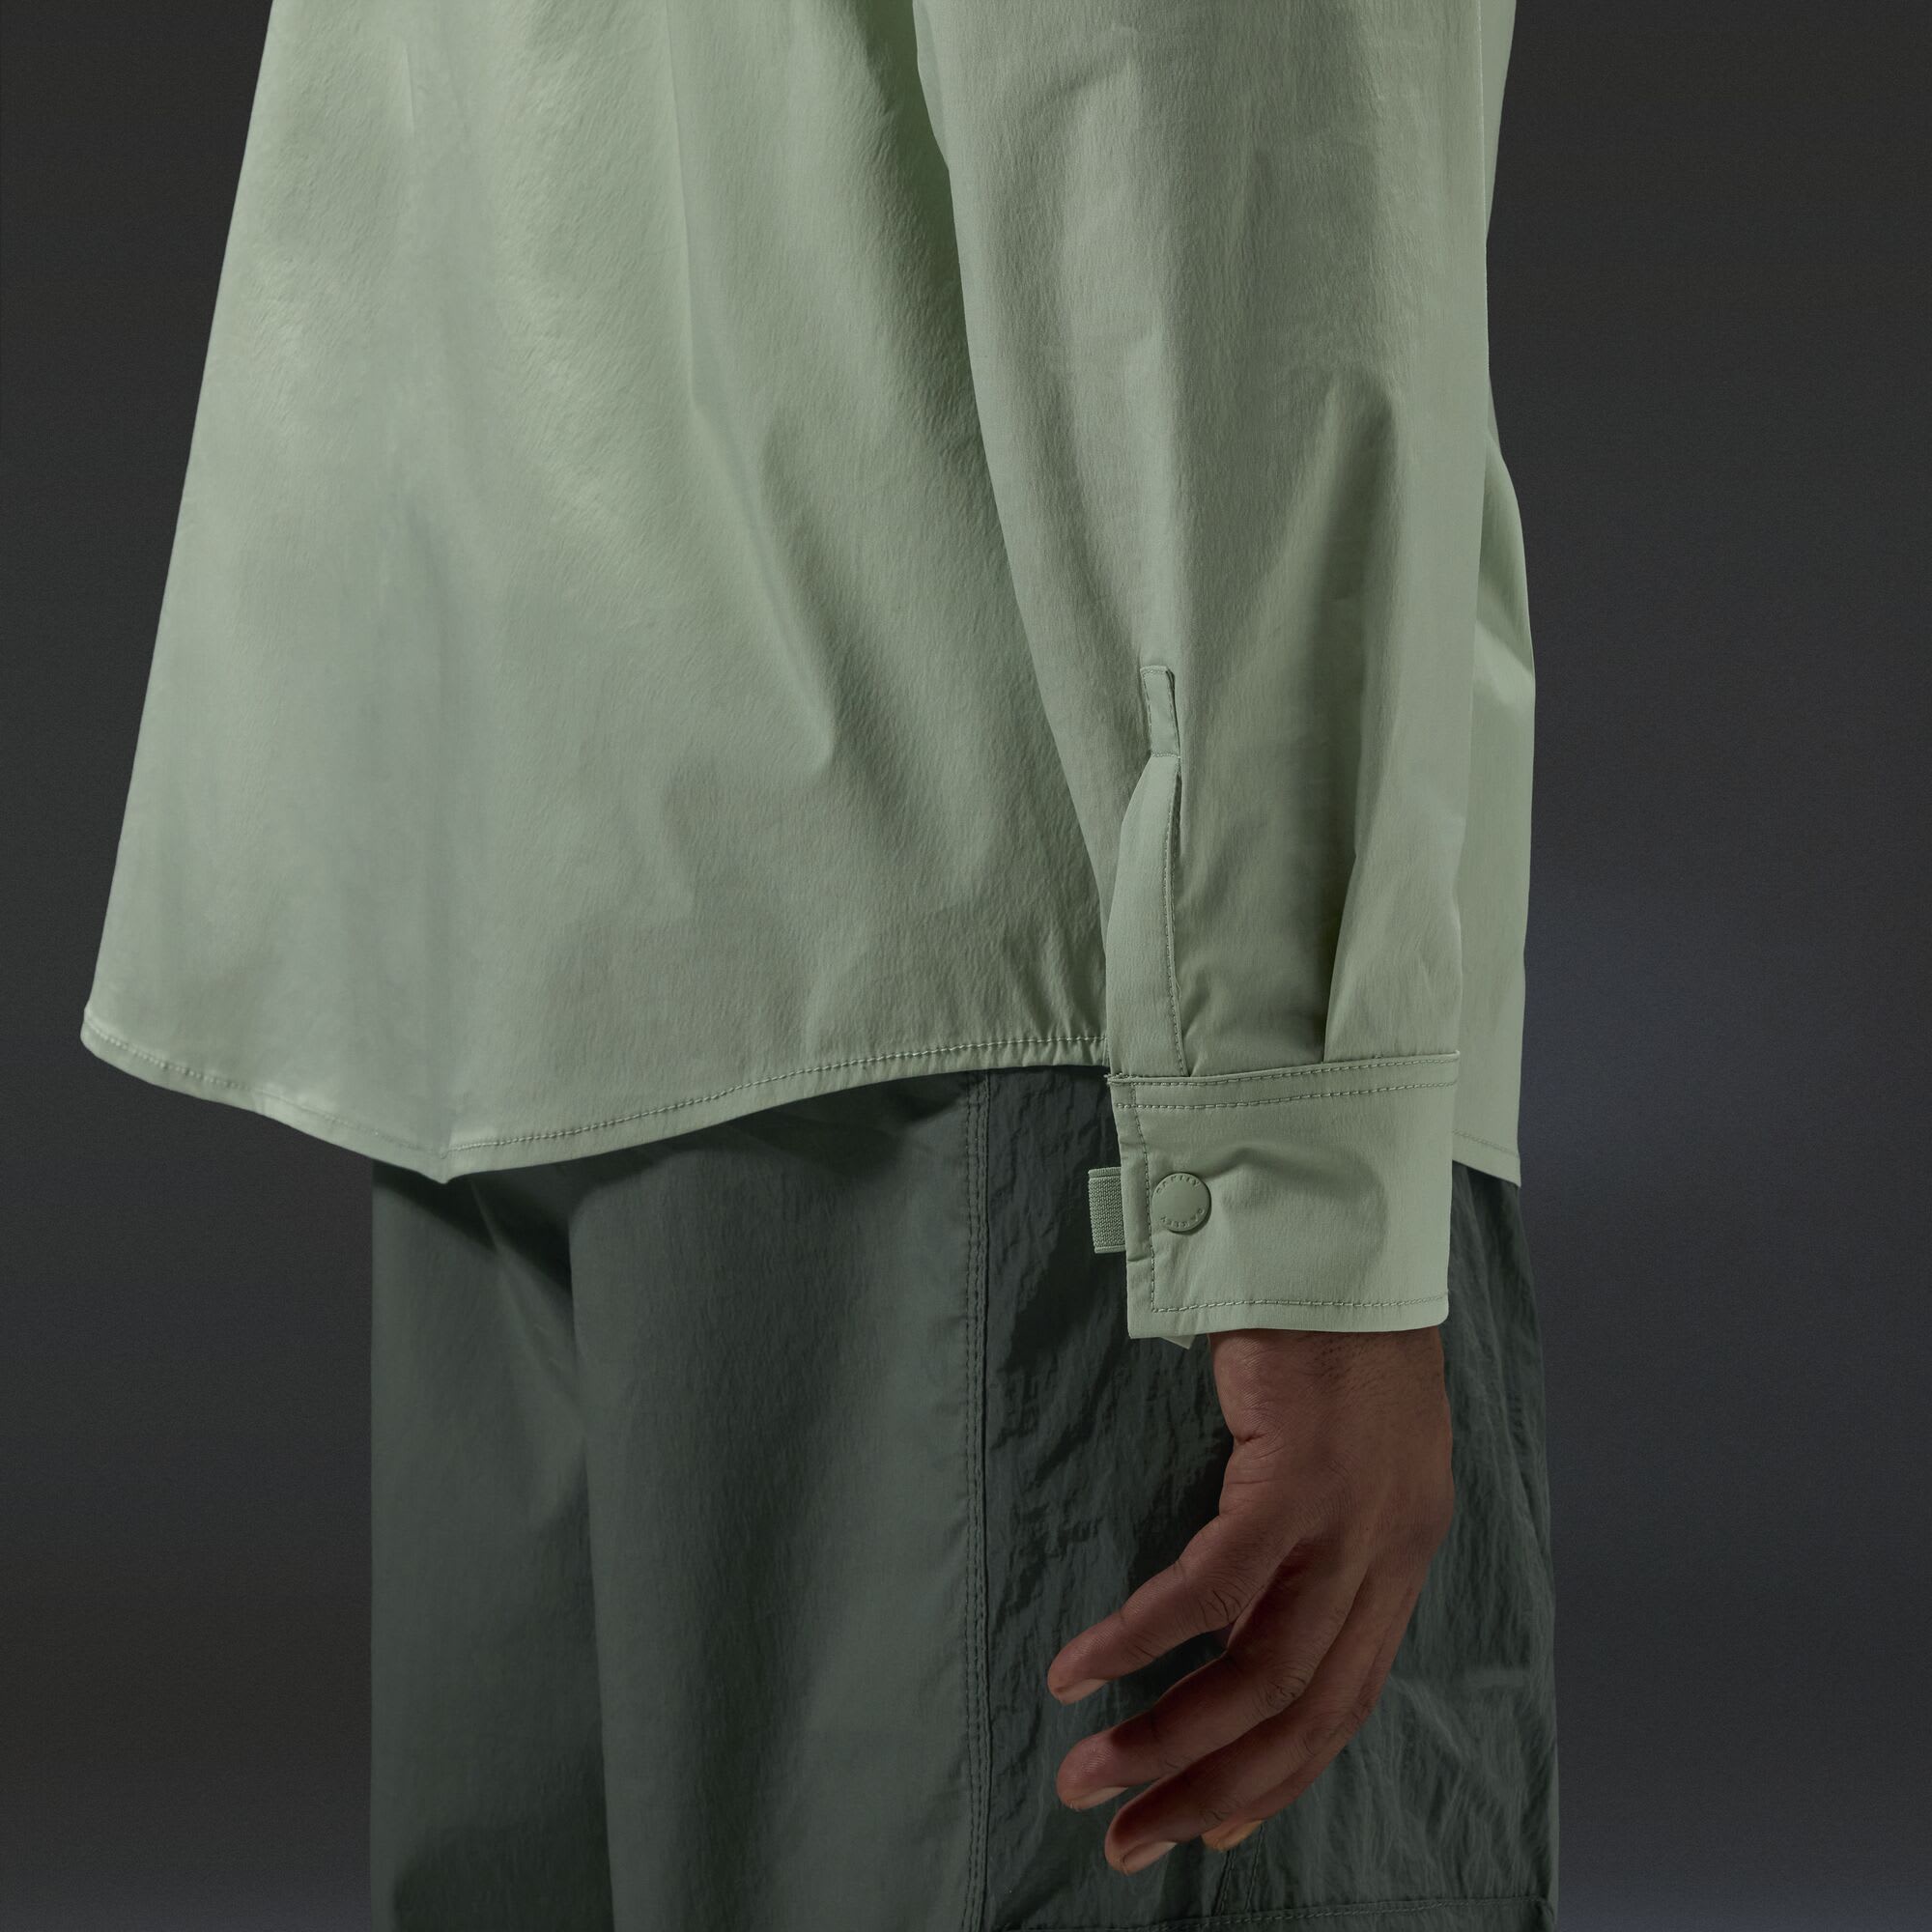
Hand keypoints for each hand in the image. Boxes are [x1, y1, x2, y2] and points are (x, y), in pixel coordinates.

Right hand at [1046, 1326, 1453, 1872]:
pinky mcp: (1298, 1479)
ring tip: (1088, 1775)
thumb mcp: (1358, 1448)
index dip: (1278, 1776)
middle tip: (1126, 1840)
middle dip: (1208, 1790)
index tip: (1213, 1826)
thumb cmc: (1337, 1332)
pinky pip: (1213, 1588)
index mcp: (1401, 1555)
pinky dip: (1141, 1640)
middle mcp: (1388, 1555)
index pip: (1346, 1703)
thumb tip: (1255, 1588)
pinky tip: (1080, 1671)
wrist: (1349, 1238)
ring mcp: (1350, 1523)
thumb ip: (1324, 1525)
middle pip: (1302, 1714)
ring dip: (1166, 1737)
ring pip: (1259, 1673)